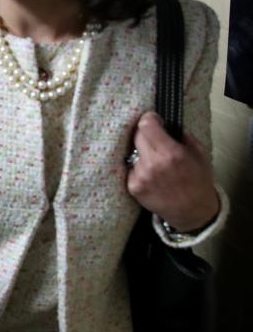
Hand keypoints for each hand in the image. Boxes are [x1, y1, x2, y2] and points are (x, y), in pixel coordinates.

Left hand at [126, 112, 219, 231]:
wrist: (192, 212)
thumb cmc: (198, 181)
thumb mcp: (200, 154)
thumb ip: (183, 136)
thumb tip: (167, 124)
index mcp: (171, 154)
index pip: (146, 125)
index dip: (150, 119)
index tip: (154, 120)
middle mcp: (153, 164)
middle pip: (137, 135)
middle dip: (146, 133)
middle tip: (155, 138)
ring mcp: (140, 176)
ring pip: (134, 152)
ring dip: (143, 152)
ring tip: (155, 161)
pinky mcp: (133, 187)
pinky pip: (131, 167)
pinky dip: (139, 167)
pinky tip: (151, 174)